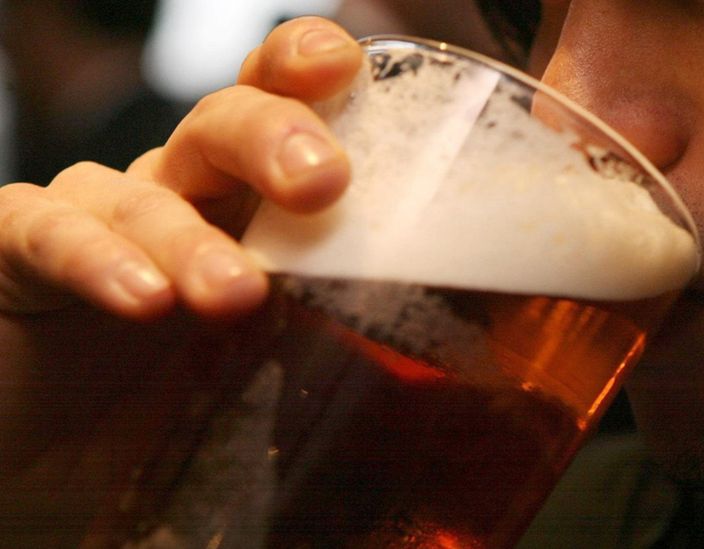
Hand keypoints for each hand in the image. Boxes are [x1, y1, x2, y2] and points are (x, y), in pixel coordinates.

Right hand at [0, 17, 363, 542]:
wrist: (60, 456)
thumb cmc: (184, 401)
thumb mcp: (286, 365)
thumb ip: (358, 339)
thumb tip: (481, 342)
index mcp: (249, 205)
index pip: (282, 110)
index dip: (307, 74)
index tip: (347, 68)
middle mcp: (180, 194)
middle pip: (221, 123)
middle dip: (271, 136)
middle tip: (323, 184)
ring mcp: (97, 216)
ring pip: (143, 186)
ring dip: (193, 236)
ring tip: (235, 294)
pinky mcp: (17, 253)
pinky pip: (45, 231)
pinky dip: (94, 259)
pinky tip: (141, 299)